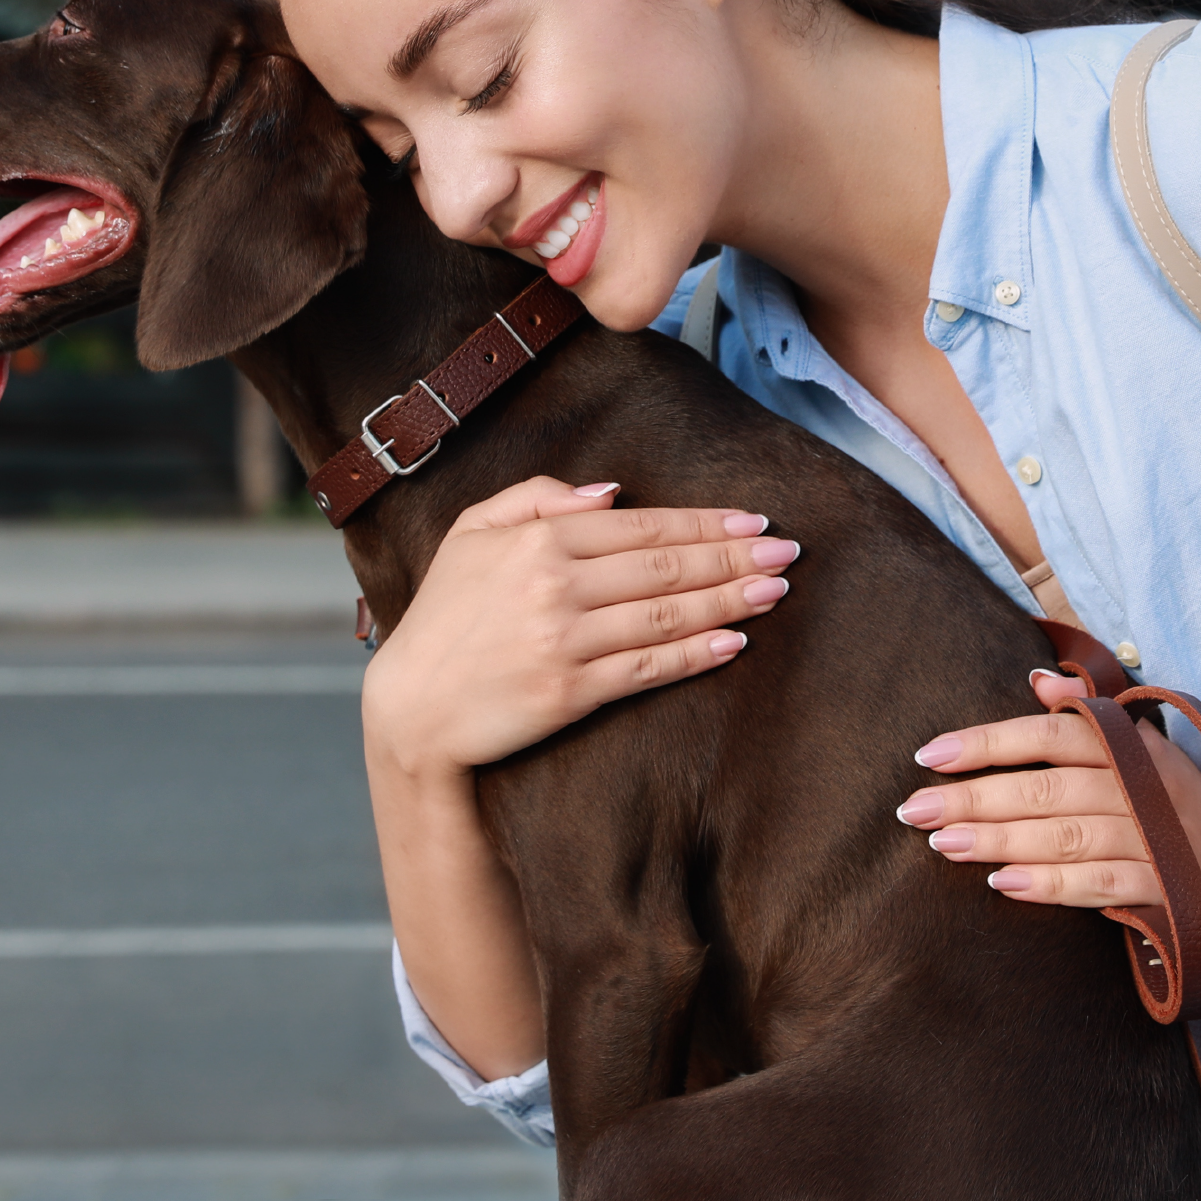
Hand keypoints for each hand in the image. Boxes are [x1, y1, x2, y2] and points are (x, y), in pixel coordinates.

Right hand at [360, 476, 798, 782]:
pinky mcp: (570, 693)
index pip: (643, 526)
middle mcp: (557, 585)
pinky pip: (648, 668)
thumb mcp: (472, 532)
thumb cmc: (444, 614)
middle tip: (788, 551)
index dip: (706, 523)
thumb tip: (612, 493)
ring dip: (730, 601)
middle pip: (667, 566)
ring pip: (666, 614)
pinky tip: (734, 643)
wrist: (412, 707)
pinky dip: (695, 654)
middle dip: (735, 556)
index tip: (754, 520)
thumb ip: (538, 498)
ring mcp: (566, 641)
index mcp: (539, 539)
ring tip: (775, 590)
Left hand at [896, 669, 1200, 955]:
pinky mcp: (1164, 891)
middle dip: (975, 796)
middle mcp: (1140, 791)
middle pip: (1046, 788)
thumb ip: (1089, 717)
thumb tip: (1038, 680)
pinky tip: (1004, 884)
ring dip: (999, 839)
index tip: (929, 755)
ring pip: (1064, 836)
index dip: (989, 743)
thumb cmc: (1189, 807)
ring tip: (943, 843)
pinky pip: (1099, 885)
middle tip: (914, 808)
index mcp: (1131, 751)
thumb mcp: (1149, 751)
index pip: (1051, 736)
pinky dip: (1050, 884)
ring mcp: (1153, 842)